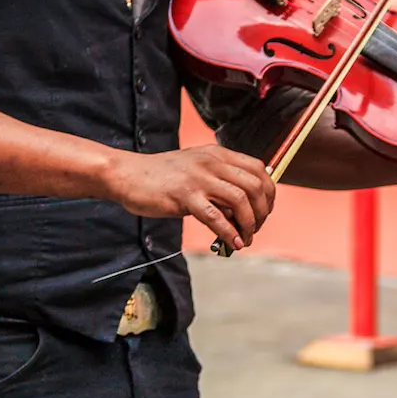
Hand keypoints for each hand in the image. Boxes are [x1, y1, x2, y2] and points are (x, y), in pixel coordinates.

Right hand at [101, 145, 275, 250]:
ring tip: (245, 238)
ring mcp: (198, 178)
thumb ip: (221, 185)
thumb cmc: (162, 178)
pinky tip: (233, 243)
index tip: (264, 212)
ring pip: (240, 200)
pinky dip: (229, 233)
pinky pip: (216, 217)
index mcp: (217, 154)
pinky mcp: (184, 195)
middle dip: (262, 212)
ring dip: (249, 224)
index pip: (258, 169)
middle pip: (255, 186)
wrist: (127, 174)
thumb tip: (244, 211)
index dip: (269, 193)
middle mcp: (211, 162)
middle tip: (255, 228)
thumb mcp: (197, 172)